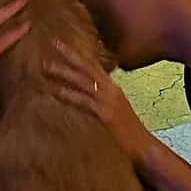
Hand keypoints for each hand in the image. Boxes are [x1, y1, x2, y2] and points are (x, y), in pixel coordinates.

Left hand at [45, 39, 153, 165]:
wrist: (144, 147)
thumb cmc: (128, 131)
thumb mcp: (115, 109)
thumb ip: (101, 99)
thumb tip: (86, 93)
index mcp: (113, 88)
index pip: (94, 65)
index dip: (78, 54)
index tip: (63, 43)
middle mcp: (111, 90)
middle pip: (88, 67)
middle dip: (70, 55)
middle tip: (53, 43)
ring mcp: (109, 101)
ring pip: (84, 82)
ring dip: (64, 72)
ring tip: (46, 66)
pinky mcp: (105, 115)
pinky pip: (84, 102)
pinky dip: (69, 95)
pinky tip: (55, 91)